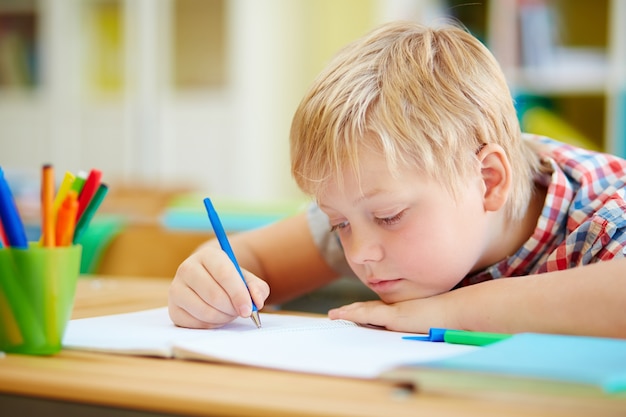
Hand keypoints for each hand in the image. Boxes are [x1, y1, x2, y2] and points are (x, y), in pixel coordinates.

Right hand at [168, 245, 269, 328]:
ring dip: (224, 318)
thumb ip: (257, 288)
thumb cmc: (230, 281)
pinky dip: (212, 325)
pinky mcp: (173, 309)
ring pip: (205, 312)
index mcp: (207, 255)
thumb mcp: (247, 279)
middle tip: (241, 311)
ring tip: (230, 312)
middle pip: (214, 295)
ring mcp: (176, 289)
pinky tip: (216, 317)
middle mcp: (187, 268)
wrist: (208, 282)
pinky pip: (197, 324)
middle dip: (232, 308)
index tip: (249, 309)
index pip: (223, 274)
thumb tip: (257, 302)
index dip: (238, 294)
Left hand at [328, 295, 455, 333]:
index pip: (380, 313)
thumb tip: (422, 337)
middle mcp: (397, 310)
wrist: (457, 313)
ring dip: (348, 312)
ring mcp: (394, 311)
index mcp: (404, 314)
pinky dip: (352, 314)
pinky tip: (341, 314)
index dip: (365, 312)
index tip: (354, 313)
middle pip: (369, 310)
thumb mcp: (431, 328)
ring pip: (365, 311)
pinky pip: (367, 314)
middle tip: (338, 314)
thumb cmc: (449, 323)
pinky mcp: (393, 315)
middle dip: (353, 311)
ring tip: (334, 315)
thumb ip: (422, 330)